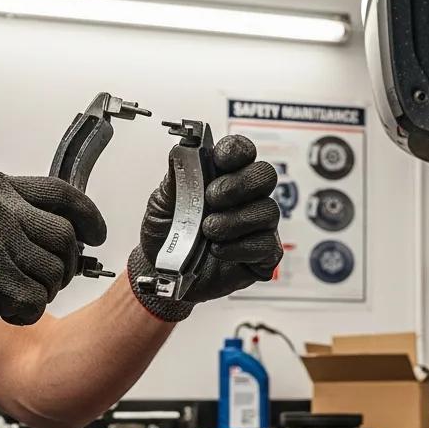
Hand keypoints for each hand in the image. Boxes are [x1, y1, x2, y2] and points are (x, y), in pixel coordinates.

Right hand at [0, 174, 105, 357]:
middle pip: (66, 239)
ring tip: (5, 292)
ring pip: (54, 274)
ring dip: (38, 293)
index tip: (97, 235)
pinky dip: (21, 313)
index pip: (62, 194)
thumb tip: (74, 232)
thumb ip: (18, 214)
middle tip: (38, 280)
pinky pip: (35, 302)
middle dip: (61, 267)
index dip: (89, 217)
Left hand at [129, 134, 282, 320]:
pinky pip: (267, 245)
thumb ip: (174, 181)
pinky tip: (219, 251)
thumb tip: (182, 153)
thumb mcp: (160, 207)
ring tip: (209, 231)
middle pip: (265, 175)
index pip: (242, 153)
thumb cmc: (165, 239)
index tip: (220, 159)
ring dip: (236, 219)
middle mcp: (244, 199)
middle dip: (240, 183)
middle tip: (212, 198)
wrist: (163, 276)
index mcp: (221, 178)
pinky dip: (240, 247)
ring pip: (268, 210)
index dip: (236, 151)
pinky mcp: (262, 256)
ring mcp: (256, 227)